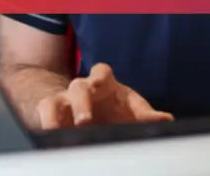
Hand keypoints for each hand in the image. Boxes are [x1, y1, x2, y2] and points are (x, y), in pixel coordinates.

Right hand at [36, 63, 173, 129]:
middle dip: (81, 102)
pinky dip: (46, 124)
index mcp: (104, 83)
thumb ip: (145, 115)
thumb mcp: (131, 110)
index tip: (99, 83)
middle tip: (85, 119)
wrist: (89, 115)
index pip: (101, 71)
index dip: (99, 76)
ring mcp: (64, 102)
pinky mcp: (51, 116)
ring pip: (55, 101)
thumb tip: (165, 119)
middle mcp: (82, 89)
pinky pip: (44, 115)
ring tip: (61, 131)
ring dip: (58, 116)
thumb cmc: (115, 110)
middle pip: (78, 87)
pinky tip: (51, 138)